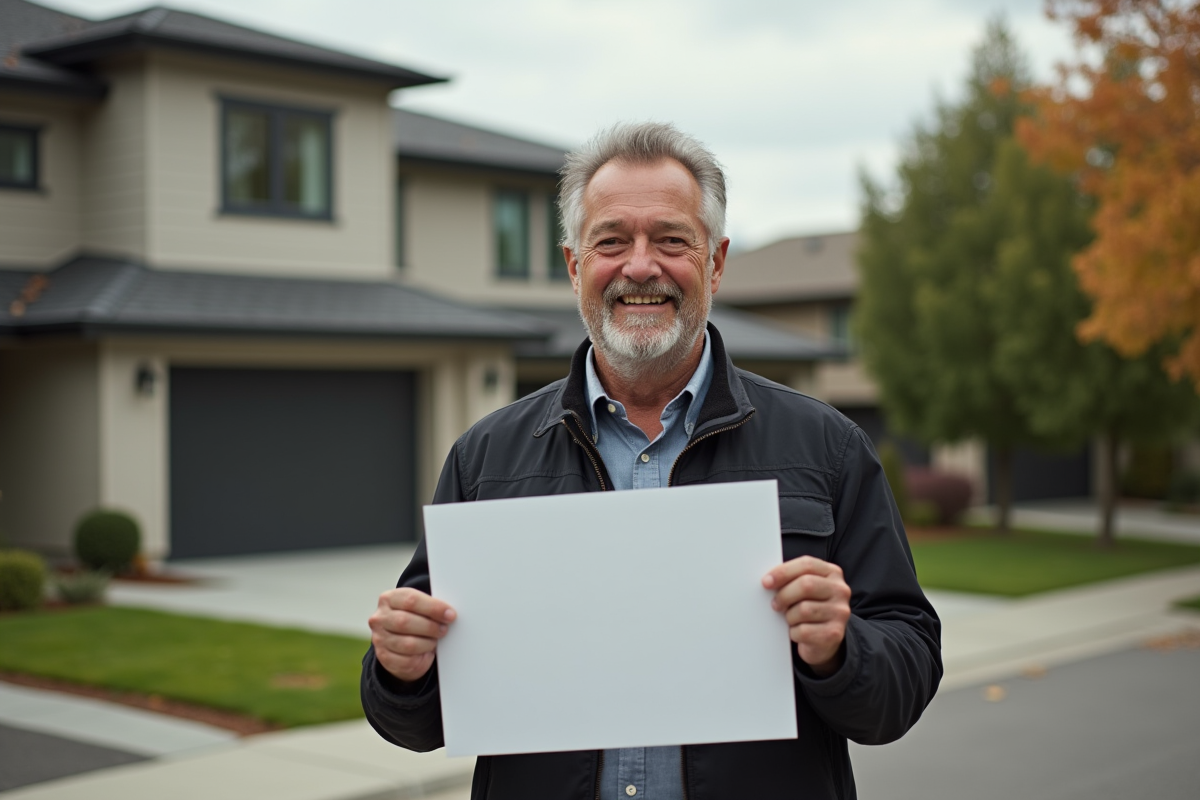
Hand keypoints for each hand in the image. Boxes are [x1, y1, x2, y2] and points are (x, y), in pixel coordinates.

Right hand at [369, 588, 456, 682]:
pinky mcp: (384, 658)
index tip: (450, 614)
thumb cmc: (415, 620)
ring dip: (427, 643)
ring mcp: (379, 639)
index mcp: (388, 599)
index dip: (433, 607)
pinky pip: (407, 660)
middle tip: (444, 628)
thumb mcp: (419, 608)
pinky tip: (426, 651)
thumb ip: (430, 606)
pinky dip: (421, 656)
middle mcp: (380, 618)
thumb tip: (449, 613)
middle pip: (405, 622)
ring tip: (435, 640)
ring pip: (408, 644)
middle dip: (430, 626)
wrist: (400, 644)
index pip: (410, 600)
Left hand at [762, 556, 850, 676]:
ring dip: (789, 616)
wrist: (824, 639)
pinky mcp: (834, 633)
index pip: (807, 565)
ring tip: (790, 619)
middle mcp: (840, 590)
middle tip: (775, 604)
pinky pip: (804, 631)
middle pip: (806, 585)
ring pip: (803, 609)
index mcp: (832, 573)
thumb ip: (792, 579)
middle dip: (784, 595)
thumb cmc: (809, 607)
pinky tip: (797, 632)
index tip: (766, 582)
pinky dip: (794, 633)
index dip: (783, 572)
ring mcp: (840, 612)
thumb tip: (768, 580)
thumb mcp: (804, 589)